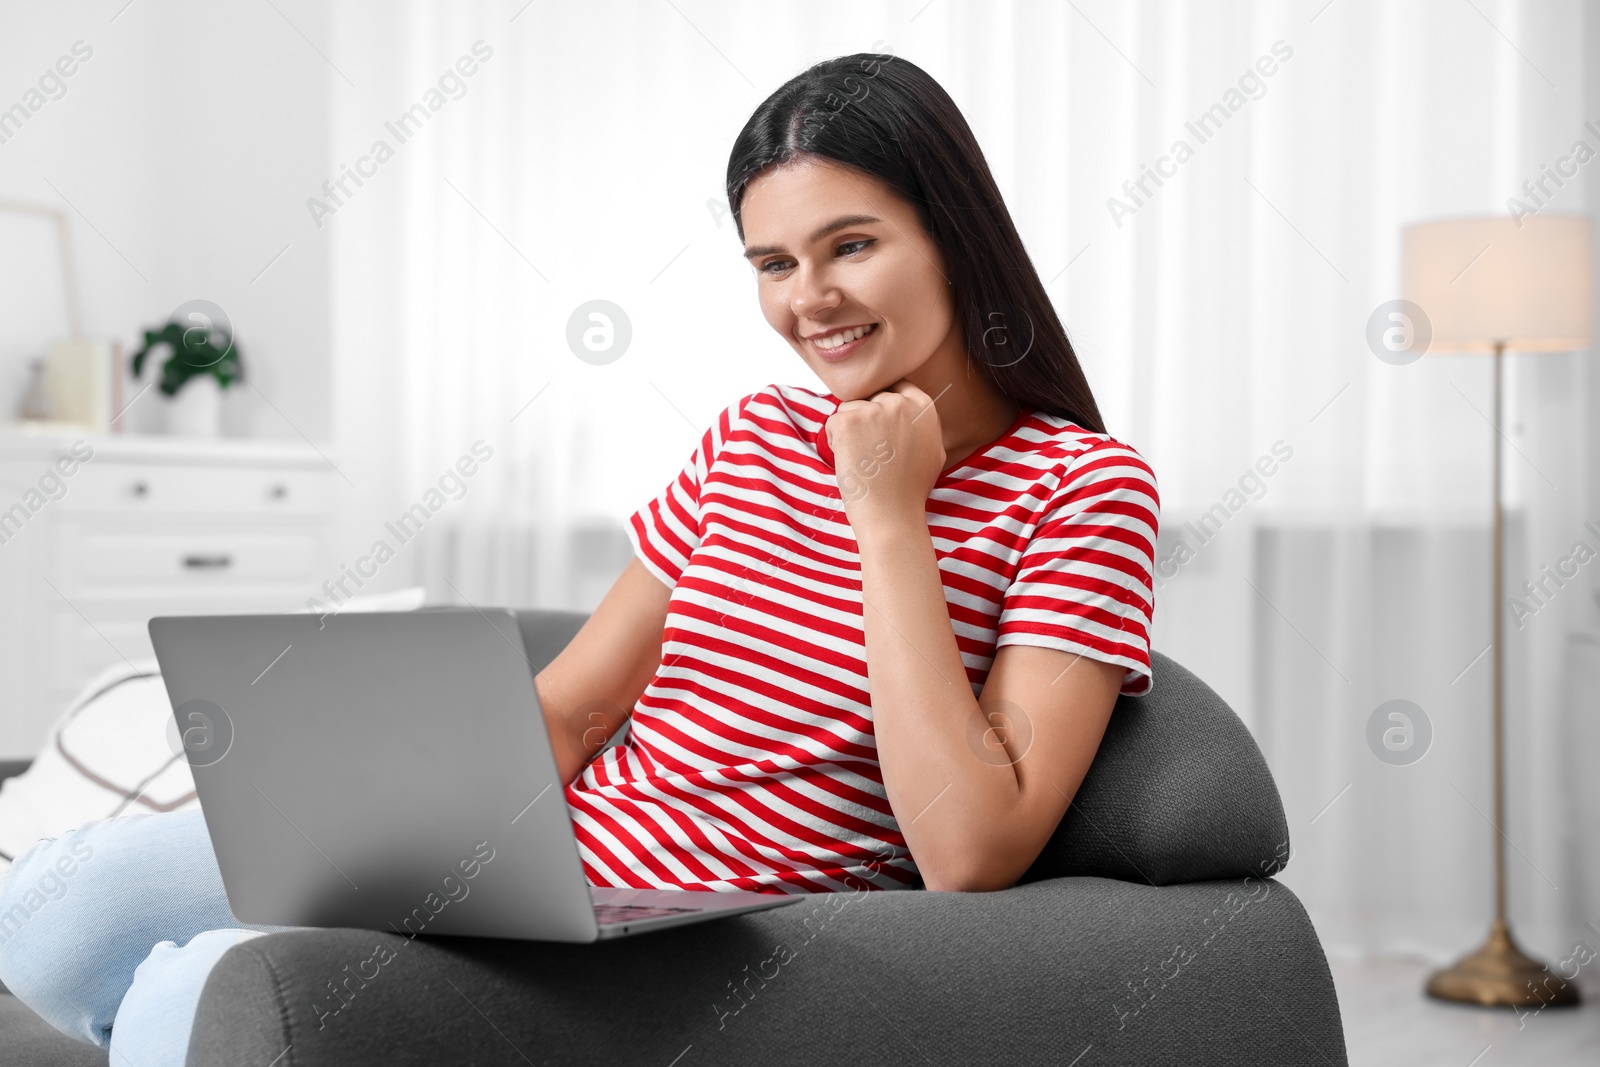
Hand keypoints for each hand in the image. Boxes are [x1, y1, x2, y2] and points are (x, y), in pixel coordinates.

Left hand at [825, 379, 944, 532]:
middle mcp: (900, 403)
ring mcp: (873, 410)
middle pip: (871, 397)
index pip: (896, 386)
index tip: (879, 425)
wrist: (891, 515)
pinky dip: (836, 442)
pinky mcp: (848, 421)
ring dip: (850, 430)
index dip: (883, 404)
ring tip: (864, 460)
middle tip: (872, 454)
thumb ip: (922, 425)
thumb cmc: (910, 490)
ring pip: (850, 408)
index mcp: (923, 407)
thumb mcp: (933, 451)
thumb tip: (912, 410)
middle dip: (866, 421)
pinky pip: (833, 423)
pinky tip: (851, 462)